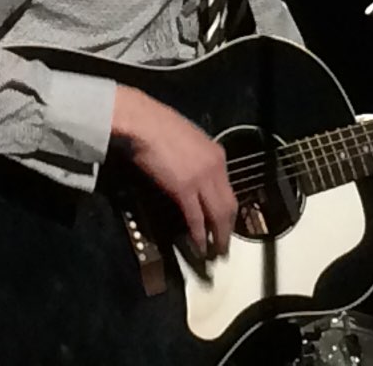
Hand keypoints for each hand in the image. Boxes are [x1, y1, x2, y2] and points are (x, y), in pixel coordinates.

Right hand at [111, 85, 235, 259]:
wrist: (143, 121)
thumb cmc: (158, 125)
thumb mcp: (187, 139)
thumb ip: (195, 158)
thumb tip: (192, 173)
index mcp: (216, 153)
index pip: (229, 188)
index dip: (227, 210)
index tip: (225, 223)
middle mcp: (215, 166)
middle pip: (228, 205)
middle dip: (227, 228)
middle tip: (224, 245)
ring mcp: (201, 178)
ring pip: (217, 214)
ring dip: (217, 236)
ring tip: (215, 251)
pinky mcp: (185, 189)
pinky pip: (196, 218)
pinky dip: (198, 235)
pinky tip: (199, 246)